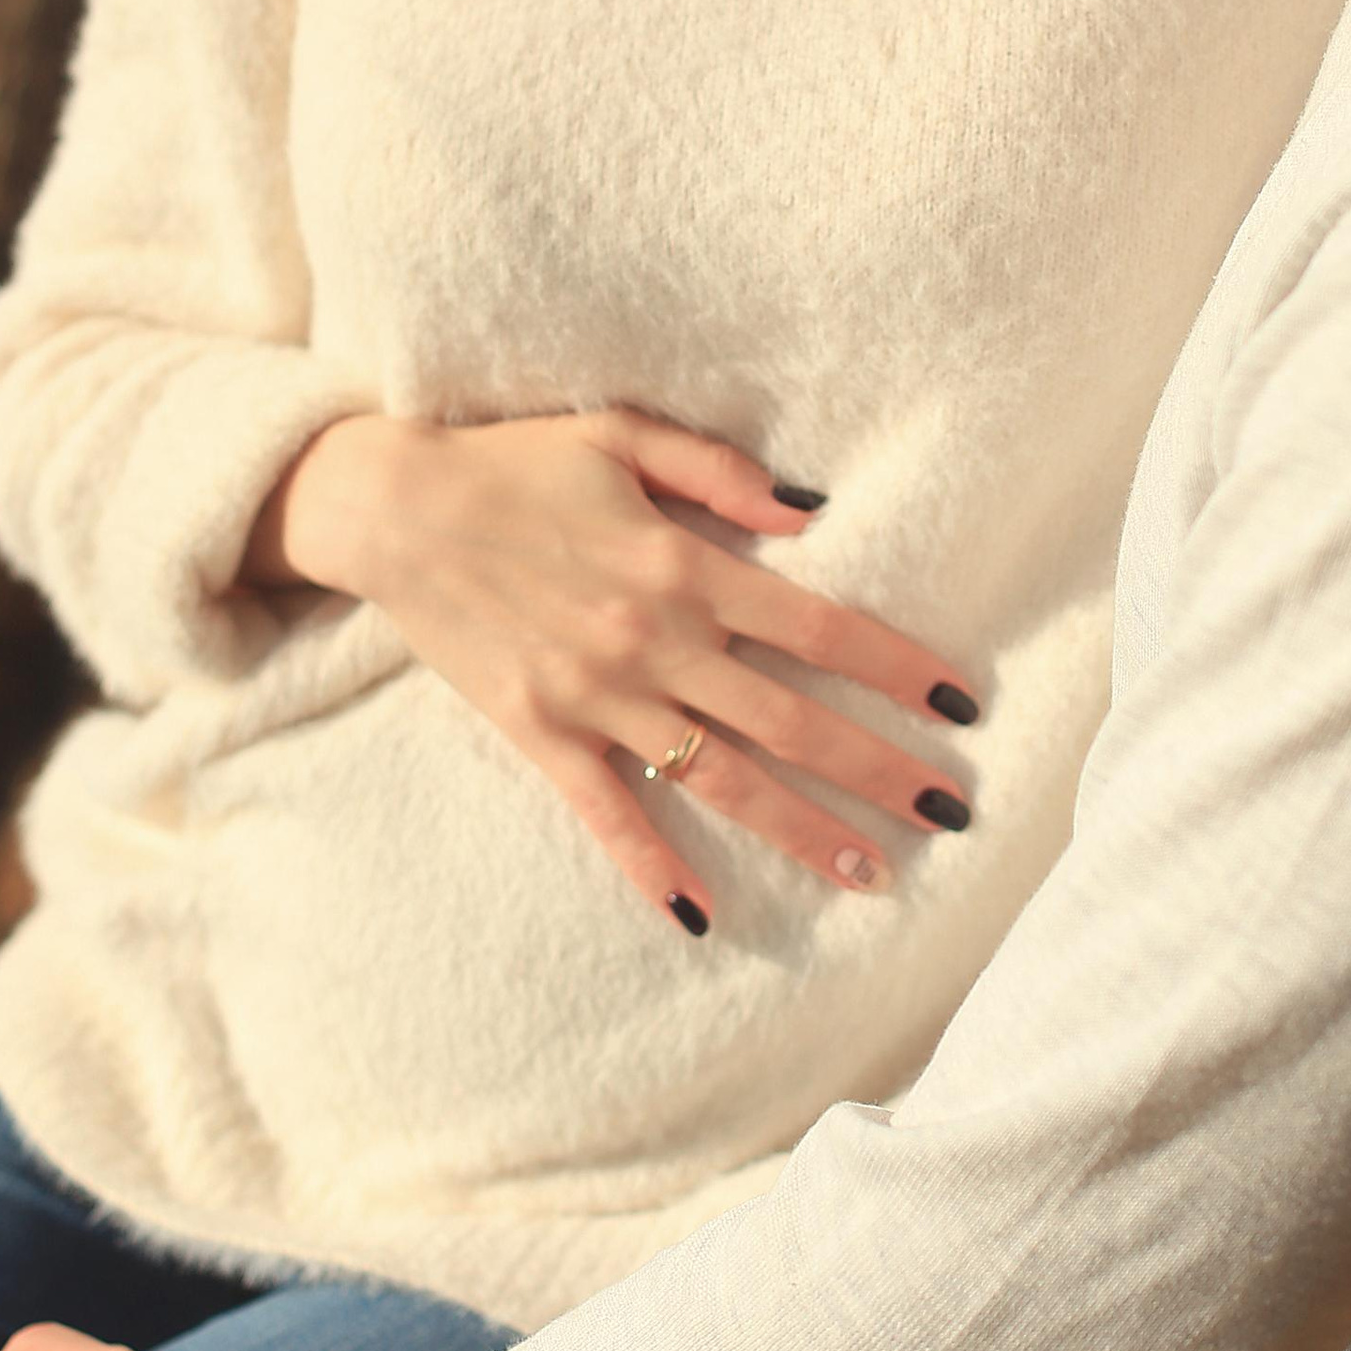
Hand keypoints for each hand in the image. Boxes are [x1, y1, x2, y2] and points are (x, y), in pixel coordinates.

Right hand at [246, 408, 978, 932]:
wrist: (392, 507)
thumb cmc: (515, 461)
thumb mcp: (621, 435)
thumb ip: (719, 472)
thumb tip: (811, 514)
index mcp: (682, 564)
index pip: (816, 627)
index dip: (893, 667)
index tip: (958, 702)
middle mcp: (652, 640)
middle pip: (789, 720)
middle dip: (878, 770)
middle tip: (952, 812)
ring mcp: (596, 697)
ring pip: (720, 779)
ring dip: (802, 831)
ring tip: (874, 876)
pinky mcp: (541, 735)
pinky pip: (608, 814)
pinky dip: (654, 867)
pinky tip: (704, 914)